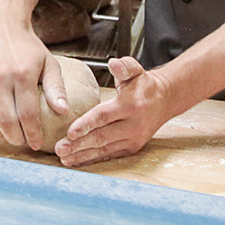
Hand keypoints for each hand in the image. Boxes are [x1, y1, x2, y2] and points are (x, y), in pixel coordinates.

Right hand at [0, 12, 55, 150]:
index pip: (27, 114)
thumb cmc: (27, 46)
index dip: (32, 133)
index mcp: (22, 74)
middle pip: (5, 120)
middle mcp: (0, 77)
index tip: (36, 143)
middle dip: (15, 138)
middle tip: (22, 141)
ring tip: (8, 134)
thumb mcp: (49, 63)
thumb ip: (57, 87)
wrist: (1, 25)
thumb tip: (64, 111)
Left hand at [54, 55, 172, 166]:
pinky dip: (93, 159)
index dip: (86, 124)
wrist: (164, 100)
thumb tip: (113, 63)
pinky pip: (111, 155)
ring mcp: (133, 139)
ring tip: (64, 158)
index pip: (104, 116)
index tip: (69, 132)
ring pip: (105, 149)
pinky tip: (78, 161)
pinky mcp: (133, 147)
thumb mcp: (135, 70)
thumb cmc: (143, 84)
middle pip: (102, 137)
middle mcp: (133, 125)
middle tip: (60, 149)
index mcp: (130, 105)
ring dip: (83, 155)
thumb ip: (124, 66)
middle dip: (79, 145)